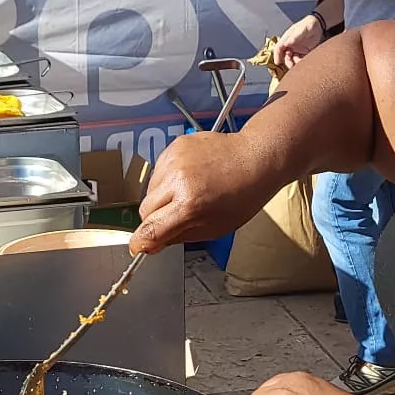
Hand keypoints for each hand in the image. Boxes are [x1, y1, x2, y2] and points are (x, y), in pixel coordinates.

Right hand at [133, 132, 272, 254]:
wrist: (256, 159)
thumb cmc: (244, 194)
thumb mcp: (215, 228)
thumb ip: (179, 236)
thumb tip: (154, 242)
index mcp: (190, 205)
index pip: (150, 230)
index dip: (141, 242)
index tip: (139, 247)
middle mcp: (178, 181)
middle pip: (145, 210)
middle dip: (155, 220)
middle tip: (174, 218)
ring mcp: (174, 160)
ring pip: (150, 190)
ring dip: (161, 198)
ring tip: (188, 194)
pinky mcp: (174, 147)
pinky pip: (158, 172)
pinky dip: (168, 180)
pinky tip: (189, 179)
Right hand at [275, 14, 323, 68]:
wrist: (319, 25)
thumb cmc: (308, 24)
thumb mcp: (302, 29)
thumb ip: (295, 36)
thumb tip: (287, 43)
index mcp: (287, 38)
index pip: (278, 47)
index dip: (276, 55)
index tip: (277, 62)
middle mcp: (290, 45)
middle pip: (284, 56)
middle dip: (287, 61)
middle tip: (291, 65)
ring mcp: (296, 49)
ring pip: (292, 59)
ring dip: (294, 63)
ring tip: (300, 61)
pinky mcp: (303, 52)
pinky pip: (300, 60)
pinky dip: (301, 62)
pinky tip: (305, 61)